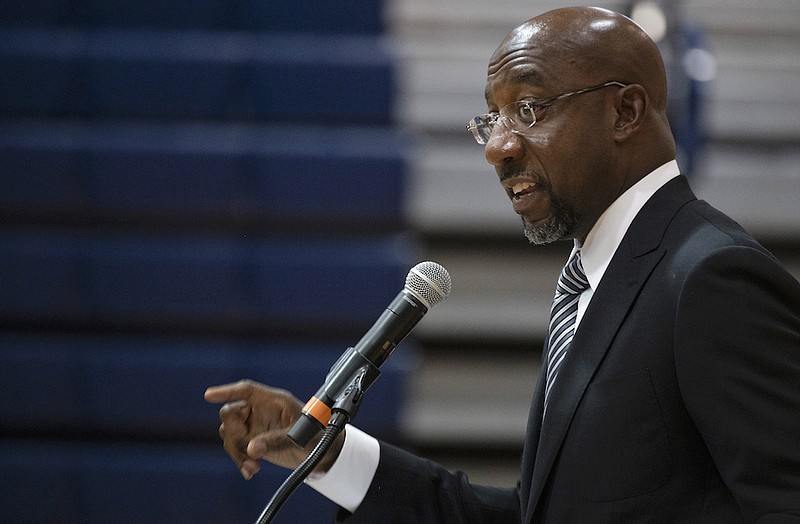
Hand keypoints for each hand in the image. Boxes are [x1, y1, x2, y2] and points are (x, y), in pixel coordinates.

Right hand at [204, 380, 344, 479]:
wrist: (321, 453)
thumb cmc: (316, 435)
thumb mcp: (299, 437)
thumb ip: (276, 441)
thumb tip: (251, 449)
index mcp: (274, 400)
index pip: (247, 390)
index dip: (227, 391)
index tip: (208, 396)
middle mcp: (260, 410)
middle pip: (231, 413)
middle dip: (233, 433)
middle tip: (246, 450)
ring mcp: (254, 426)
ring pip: (228, 433)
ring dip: (236, 452)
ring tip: (253, 468)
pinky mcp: (252, 441)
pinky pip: (235, 448)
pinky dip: (239, 460)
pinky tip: (250, 472)